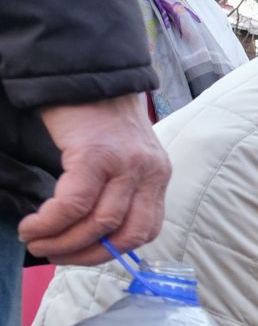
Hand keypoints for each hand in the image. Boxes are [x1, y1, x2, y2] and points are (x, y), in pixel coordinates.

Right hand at [19, 95, 169, 264]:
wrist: (81, 70)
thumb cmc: (94, 115)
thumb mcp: (121, 155)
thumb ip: (118, 189)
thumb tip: (93, 232)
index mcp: (157, 176)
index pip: (146, 230)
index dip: (114, 251)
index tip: (83, 256)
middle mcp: (149, 173)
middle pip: (126, 234)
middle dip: (88, 254)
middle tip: (55, 255)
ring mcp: (125, 164)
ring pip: (100, 223)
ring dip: (64, 241)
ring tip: (37, 242)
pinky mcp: (96, 155)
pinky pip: (75, 204)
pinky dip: (52, 221)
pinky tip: (33, 225)